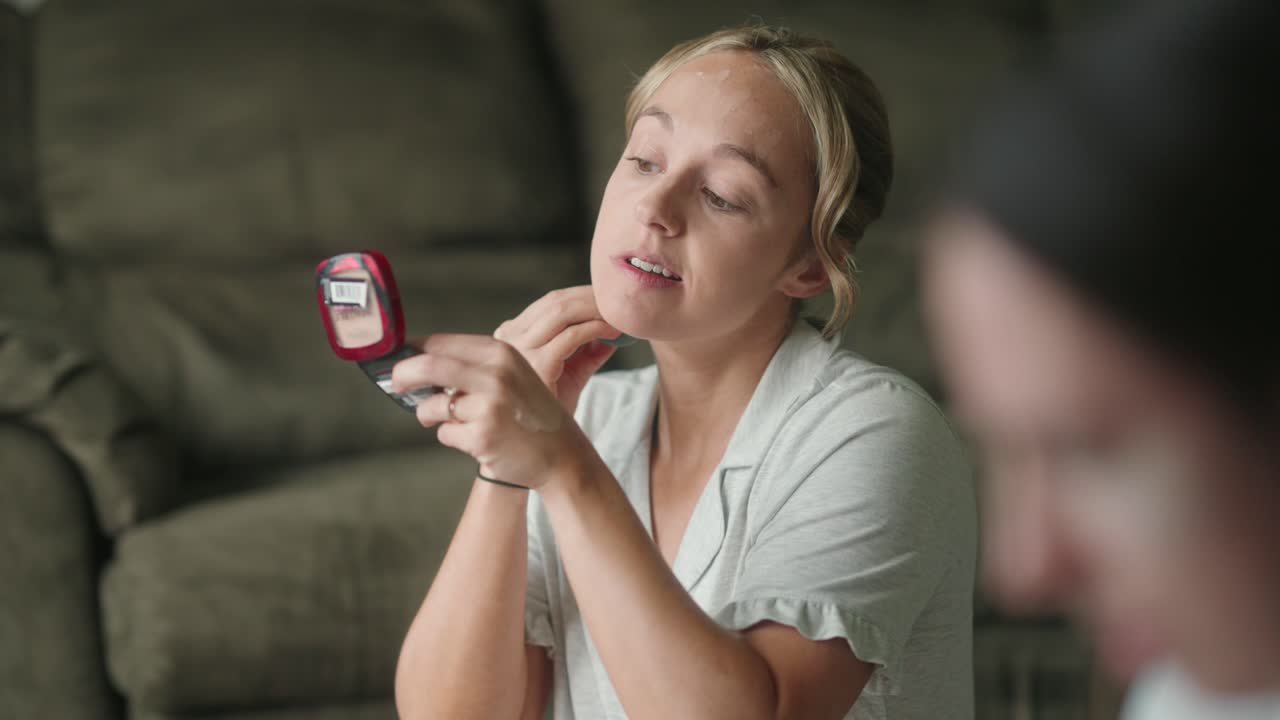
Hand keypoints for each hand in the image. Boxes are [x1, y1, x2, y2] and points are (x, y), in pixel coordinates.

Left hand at [390, 334, 591, 489]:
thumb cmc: (528, 412)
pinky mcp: (482, 437)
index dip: (413, 350)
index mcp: (500, 353)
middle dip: (403, 376)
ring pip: (432, 406)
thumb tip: (416, 359)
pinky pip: (445, 433)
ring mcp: (489, 406)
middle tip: (397, 385)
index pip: (441, 343)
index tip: (400, 359)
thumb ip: (472, 365)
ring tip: (454, 421)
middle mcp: (495, 375)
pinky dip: (452, 437)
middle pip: (427, 366)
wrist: (561, 454)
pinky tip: (476, 439)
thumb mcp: (511, 374)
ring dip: (431, 415)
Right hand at [492, 286, 620, 413]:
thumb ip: (587, 350)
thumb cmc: (552, 412)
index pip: (549, 303)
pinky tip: (613, 332)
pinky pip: (571, 336)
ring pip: (562, 312)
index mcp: (510, 336)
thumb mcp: (571, 374)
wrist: (541, 446)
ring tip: (619, 314)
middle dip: (592, 298)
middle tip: (620, 302)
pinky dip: (596, 328)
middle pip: (555, 302)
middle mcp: (508, 338)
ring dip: (596, 309)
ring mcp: (519, 350)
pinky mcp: (535, 365)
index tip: (610, 300)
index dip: (584, 297)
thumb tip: (611, 329)